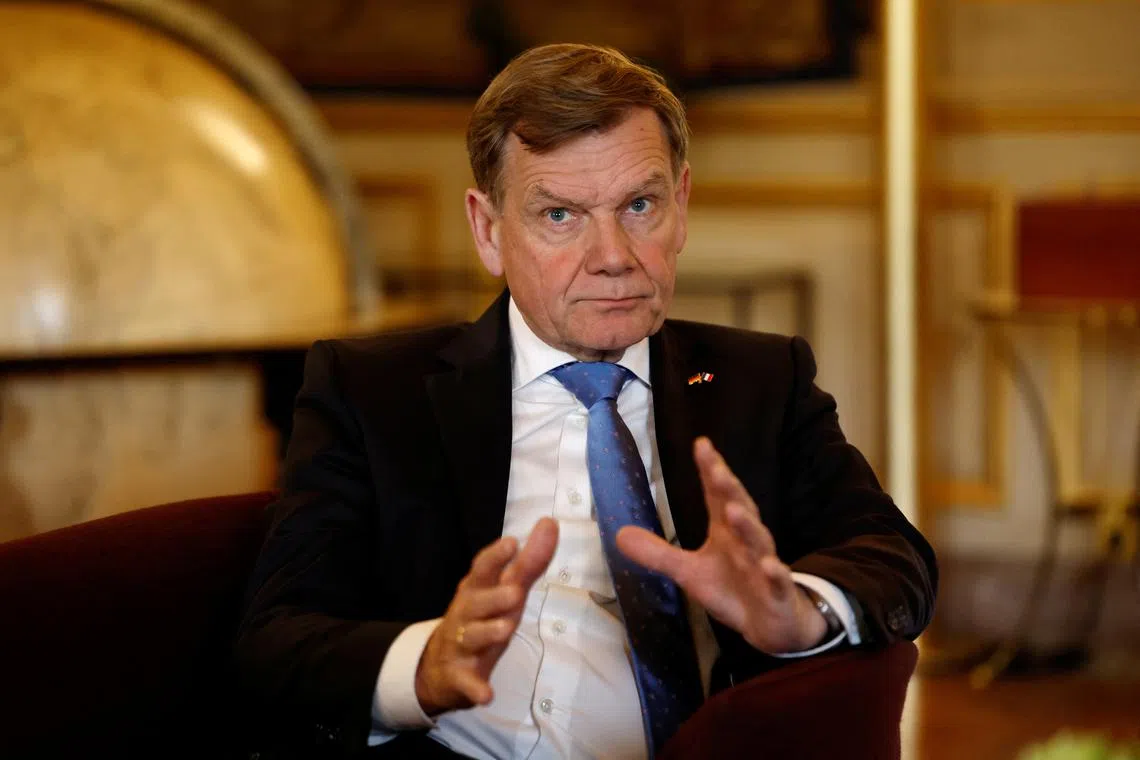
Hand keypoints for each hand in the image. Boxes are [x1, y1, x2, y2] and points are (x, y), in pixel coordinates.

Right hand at [415, 518, 557, 714]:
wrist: (439, 666)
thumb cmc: (481, 618)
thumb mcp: (504, 590)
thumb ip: (528, 561)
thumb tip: (550, 523)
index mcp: (476, 590)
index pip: (482, 570)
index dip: (495, 556)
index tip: (511, 542)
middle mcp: (466, 614)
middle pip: (476, 602)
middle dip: (493, 597)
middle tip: (515, 592)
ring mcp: (461, 645)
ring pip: (472, 637)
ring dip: (487, 633)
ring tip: (505, 629)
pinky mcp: (459, 676)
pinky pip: (466, 683)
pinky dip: (475, 689)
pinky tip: (486, 695)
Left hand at [616, 437, 826, 653]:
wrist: (769, 623)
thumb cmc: (732, 589)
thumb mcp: (689, 572)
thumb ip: (658, 552)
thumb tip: (619, 534)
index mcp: (726, 531)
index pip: (717, 496)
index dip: (710, 470)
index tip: (701, 444)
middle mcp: (747, 541)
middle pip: (740, 509)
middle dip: (729, 489)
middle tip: (716, 469)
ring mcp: (764, 564)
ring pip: (759, 541)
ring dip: (748, 526)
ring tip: (735, 510)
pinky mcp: (777, 592)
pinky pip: (778, 580)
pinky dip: (775, 573)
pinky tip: (770, 565)